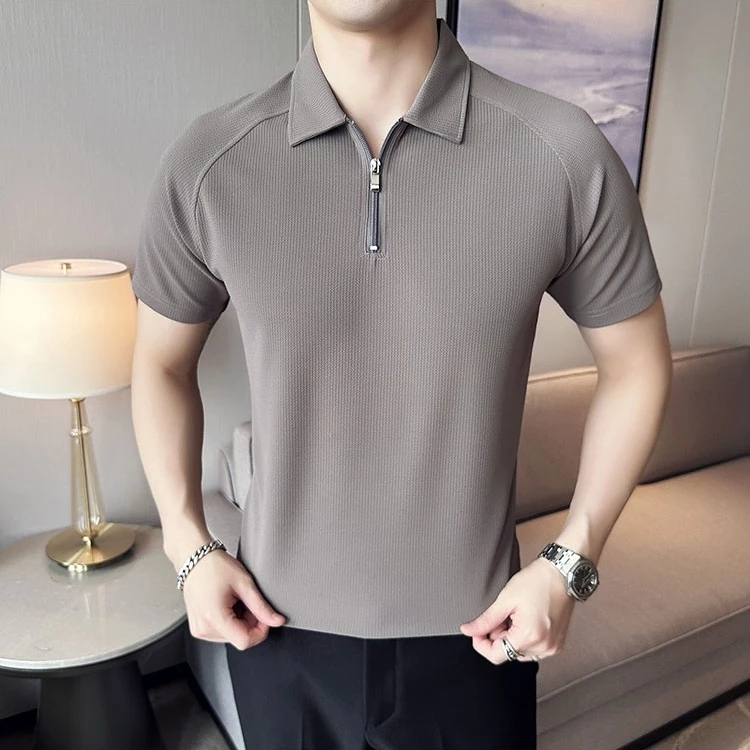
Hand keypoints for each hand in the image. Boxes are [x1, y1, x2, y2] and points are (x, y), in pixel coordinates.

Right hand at [180, 549, 286, 650]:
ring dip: (240, 622)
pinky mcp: (198, 628)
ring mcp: (198, 629)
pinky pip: (221, 633)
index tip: (265, 617)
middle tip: (247, 600)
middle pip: (238, 639)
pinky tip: (227, 604)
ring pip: (231, 637)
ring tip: (235, 600)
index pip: (244, 641)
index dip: (260, 631)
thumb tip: (277, 621)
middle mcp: (203, 627)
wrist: (195, 558)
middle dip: (250, 623)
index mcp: (214, 616)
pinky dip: (229, 621)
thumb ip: (262, 606)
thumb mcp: (244, 583)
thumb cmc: (215, 566)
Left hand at [459, 557, 575, 663]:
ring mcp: (552, 647)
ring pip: (519, 651)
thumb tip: (469, 631)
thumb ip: (485, 620)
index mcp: (529, 637)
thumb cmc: (538, 581)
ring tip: (516, 614)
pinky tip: (526, 619)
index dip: (481, 644)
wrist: (562, 573)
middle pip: (507, 652)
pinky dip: (524, 637)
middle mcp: (543, 647)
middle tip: (502, 613)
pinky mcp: (556, 644)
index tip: (476, 631)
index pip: (496, 656)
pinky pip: (532, 648)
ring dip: (511, 636)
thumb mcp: (506, 599)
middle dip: (498, 635)